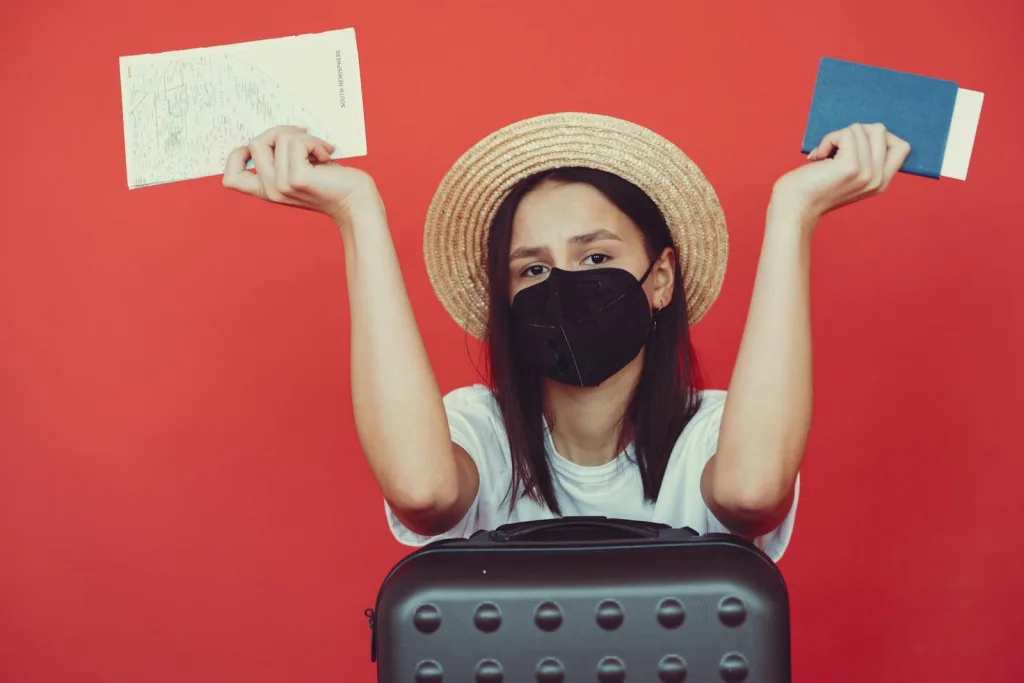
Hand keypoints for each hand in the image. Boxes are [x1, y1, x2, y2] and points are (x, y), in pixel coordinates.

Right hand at [222, 125, 382, 226]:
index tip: (265, 146)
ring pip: (277, 138)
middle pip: (254, 143)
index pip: (230, 180)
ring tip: (321, 150)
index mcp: (267, 191)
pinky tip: (327, 155)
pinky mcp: (297, 179)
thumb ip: (282, 157)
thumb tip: (274, 130)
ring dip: (304, 137)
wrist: (358, 203)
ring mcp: (282, 186)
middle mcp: (270, 191)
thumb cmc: (334, 183)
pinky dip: (314, 142)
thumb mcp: (301, 169)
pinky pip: (296, 142)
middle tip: (305, 136)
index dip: (236, 156)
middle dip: (280, 131)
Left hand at [770, 123, 911, 225]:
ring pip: (862, 129)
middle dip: (853, 132)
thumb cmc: (813, 187)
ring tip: (824, 155)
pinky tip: (818, 156)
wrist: (793, 208)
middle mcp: (879, 179)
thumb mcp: (847, 174)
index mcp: (881, 182)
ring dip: (837, 136)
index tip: (852, 146)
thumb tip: (866, 128)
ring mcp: (867, 173)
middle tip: (835, 148)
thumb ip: (864, 158)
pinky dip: (829, 138)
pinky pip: (847, 133)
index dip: (876, 137)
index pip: (902, 147)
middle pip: (881, 131)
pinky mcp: (851, 167)